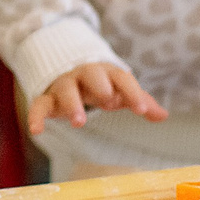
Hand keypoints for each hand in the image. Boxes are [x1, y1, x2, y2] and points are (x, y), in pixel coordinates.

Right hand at [25, 62, 167, 135]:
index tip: (143, 110)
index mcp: (106, 72)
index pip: (122, 78)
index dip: (133, 92)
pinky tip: (37, 131)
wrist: (67, 69)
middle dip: (100, 86)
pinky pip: (39, 104)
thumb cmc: (100, 84)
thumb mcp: (120, 90)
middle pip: (91, 74)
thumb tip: (164, 116)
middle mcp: (84, 75)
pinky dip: (36, 116)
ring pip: (66, 89)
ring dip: (72, 103)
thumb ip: (140, 101)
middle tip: (108, 101)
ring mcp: (64, 85)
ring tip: (79, 122)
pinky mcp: (47, 97)